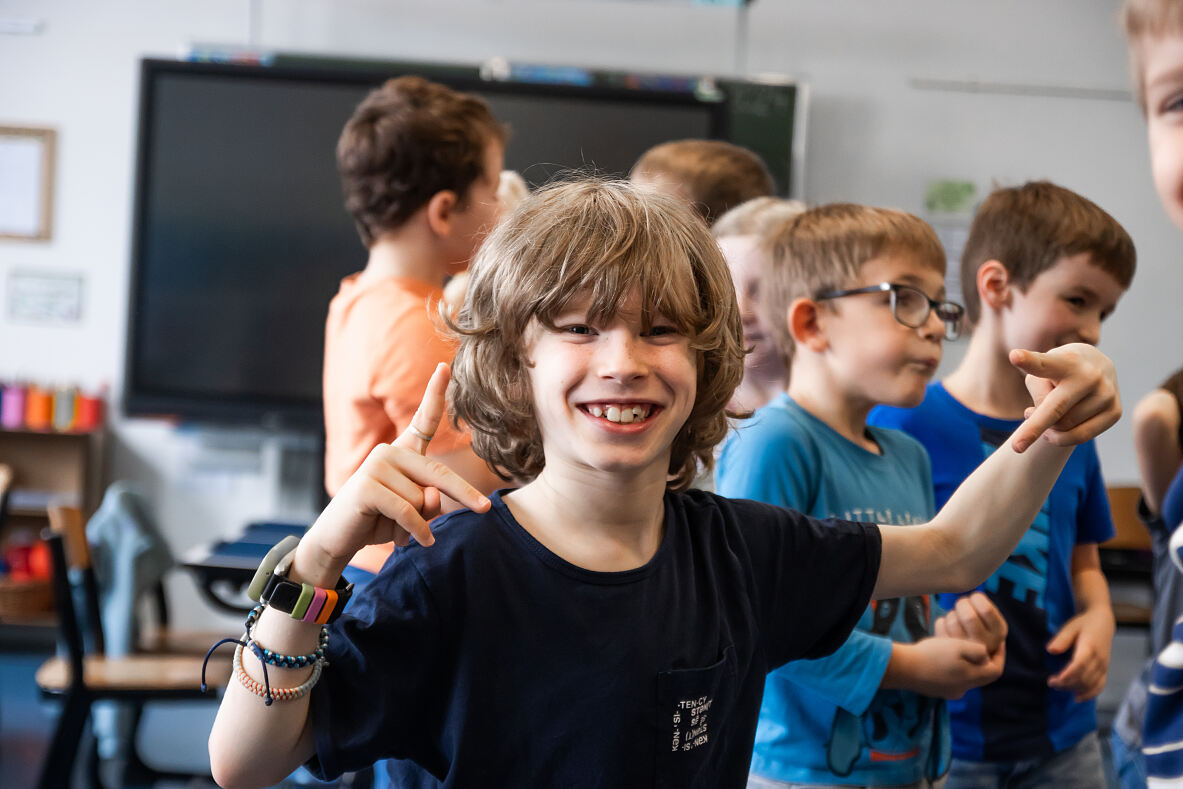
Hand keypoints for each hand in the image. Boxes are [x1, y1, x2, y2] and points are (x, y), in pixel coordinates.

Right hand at [299, 364, 490, 578]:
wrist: (338, 540)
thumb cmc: (379, 521)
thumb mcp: (414, 511)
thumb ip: (431, 500)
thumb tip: (435, 494)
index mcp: (402, 452)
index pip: (423, 420)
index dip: (435, 394)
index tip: (444, 367)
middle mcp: (389, 451)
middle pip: (438, 473)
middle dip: (464, 495)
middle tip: (484, 509)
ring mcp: (376, 465)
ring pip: (422, 499)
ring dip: (417, 524)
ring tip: (396, 528)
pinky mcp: (367, 485)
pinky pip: (407, 511)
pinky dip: (414, 531)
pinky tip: (410, 543)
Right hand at [888, 635, 1003, 699]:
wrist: (903, 668)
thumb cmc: (932, 655)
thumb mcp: (959, 646)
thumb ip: (978, 650)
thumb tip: (984, 653)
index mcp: (971, 679)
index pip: (996, 670)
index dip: (1000, 655)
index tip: (998, 641)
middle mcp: (962, 689)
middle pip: (980, 674)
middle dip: (981, 658)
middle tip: (977, 642)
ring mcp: (947, 691)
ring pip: (964, 676)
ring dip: (965, 662)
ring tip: (957, 646)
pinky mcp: (935, 690)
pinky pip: (950, 678)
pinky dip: (952, 667)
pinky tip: (941, 656)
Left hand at [934, 592, 1007, 656]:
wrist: (966, 654)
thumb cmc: (977, 627)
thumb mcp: (989, 619)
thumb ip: (983, 604)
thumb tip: (969, 579)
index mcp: (999, 632)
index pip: (986, 609)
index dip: (976, 598)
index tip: (974, 599)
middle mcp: (986, 644)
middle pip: (968, 616)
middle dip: (962, 604)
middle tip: (961, 605)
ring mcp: (967, 650)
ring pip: (952, 620)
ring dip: (951, 614)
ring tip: (956, 618)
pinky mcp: (950, 650)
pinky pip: (940, 624)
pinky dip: (941, 622)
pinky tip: (947, 628)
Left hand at [1008, 343, 1119, 452]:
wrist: (1097, 366)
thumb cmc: (1057, 370)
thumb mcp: (1041, 373)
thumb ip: (1039, 394)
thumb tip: (1049, 424)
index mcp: (1066, 361)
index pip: (1044, 364)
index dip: (1028, 361)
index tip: (1014, 356)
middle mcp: (1090, 376)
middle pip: (1056, 409)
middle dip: (1035, 427)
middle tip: (1015, 447)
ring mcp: (1106, 394)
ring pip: (1065, 426)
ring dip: (1048, 427)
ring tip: (1045, 413)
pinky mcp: (1115, 412)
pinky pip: (1080, 436)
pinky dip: (1062, 437)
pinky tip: (1054, 428)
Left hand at [1046, 606, 1113, 701]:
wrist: (1102, 622)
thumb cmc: (1083, 624)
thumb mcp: (1070, 627)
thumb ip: (1061, 639)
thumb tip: (1050, 650)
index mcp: (1090, 648)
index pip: (1079, 666)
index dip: (1066, 676)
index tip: (1052, 680)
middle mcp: (1099, 659)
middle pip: (1083, 678)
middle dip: (1066, 684)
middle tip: (1051, 683)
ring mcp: (1104, 666)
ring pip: (1091, 684)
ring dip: (1074, 689)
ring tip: (1059, 687)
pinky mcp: (1105, 670)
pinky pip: (1100, 686)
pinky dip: (1089, 694)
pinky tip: (1077, 697)